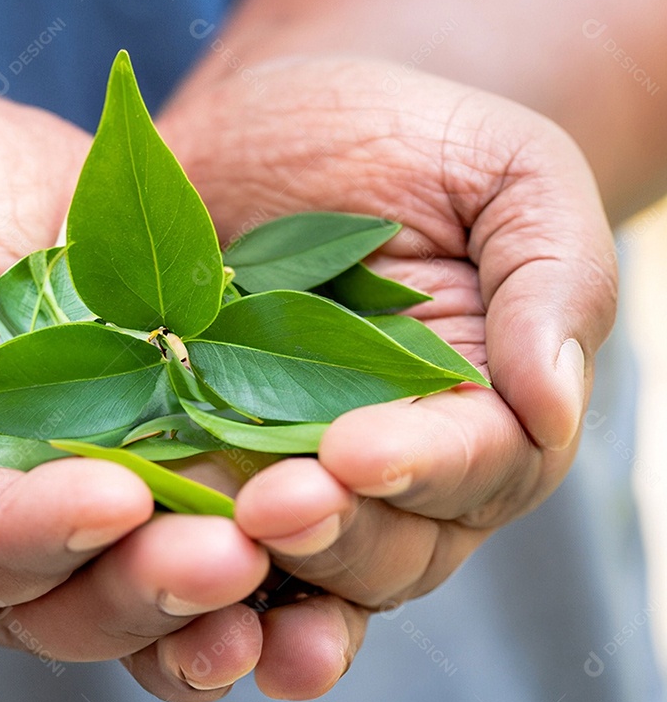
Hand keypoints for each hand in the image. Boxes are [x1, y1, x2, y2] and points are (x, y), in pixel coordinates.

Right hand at [0, 86, 269, 700]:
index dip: (30, 540)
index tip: (110, 499)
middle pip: (68, 598)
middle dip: (146, 586)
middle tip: (228, 558)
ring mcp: (79, 487)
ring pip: (148, 574)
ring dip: (220, 586)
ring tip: (288, 553)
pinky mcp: (153, 438)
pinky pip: (208, 496)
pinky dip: (263, 517)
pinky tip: (325, 503)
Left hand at [158, 56, 615, 698]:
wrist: (272, 122)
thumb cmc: (406, 139)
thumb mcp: (507, 174)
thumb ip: (552, 279)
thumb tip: (557, 403)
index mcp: (484, 413)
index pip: (476, 468)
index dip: (423, 469)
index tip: (359, 452)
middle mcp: (396, 472)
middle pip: (386, 547)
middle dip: (332, 534)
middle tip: (271, 507)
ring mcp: (294, 474)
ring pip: (295, 566)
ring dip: (253, 579)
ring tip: (203, 553)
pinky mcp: (203, 459)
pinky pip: (198, 530)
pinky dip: (178, 569)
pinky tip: (145, 569)